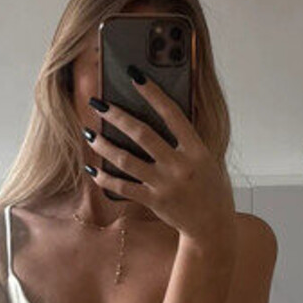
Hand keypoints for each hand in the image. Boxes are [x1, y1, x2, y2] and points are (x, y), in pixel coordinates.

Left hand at [85, 67, 234, 244]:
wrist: (213, 225)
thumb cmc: (211, 188)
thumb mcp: (208, 159)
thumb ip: (189, 140)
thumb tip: (165, 114)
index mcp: (197, 149)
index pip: (172, 114)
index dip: (152, 93)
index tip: (134, 76)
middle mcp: (180, 165)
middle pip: (142, 134)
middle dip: (116, 116)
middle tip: (97, 103)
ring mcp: (165, 184)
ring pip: (126, 160)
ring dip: (104, 145)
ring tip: (89, 133)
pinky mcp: (153, 201)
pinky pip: (123, 187)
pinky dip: (105, 178)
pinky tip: (92, 168)